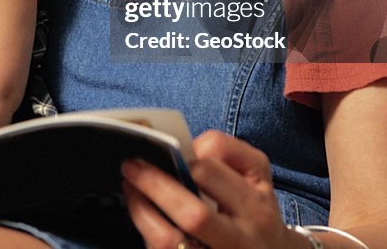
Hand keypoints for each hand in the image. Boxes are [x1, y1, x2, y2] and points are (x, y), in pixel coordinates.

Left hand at [122, 130, 304, 247]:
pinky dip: (145, 231)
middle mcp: (240, 241)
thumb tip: (186, 147)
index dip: (183, 158)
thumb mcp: (256, 171)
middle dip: (155, 185)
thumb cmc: (254, 205)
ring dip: (141, 211)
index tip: (164, 148)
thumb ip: (227, 149)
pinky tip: (140, 213)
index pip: (212, 175)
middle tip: (131, 165)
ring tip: (129, 187)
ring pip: (170, 242)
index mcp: (256, 207)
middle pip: (194, 215)